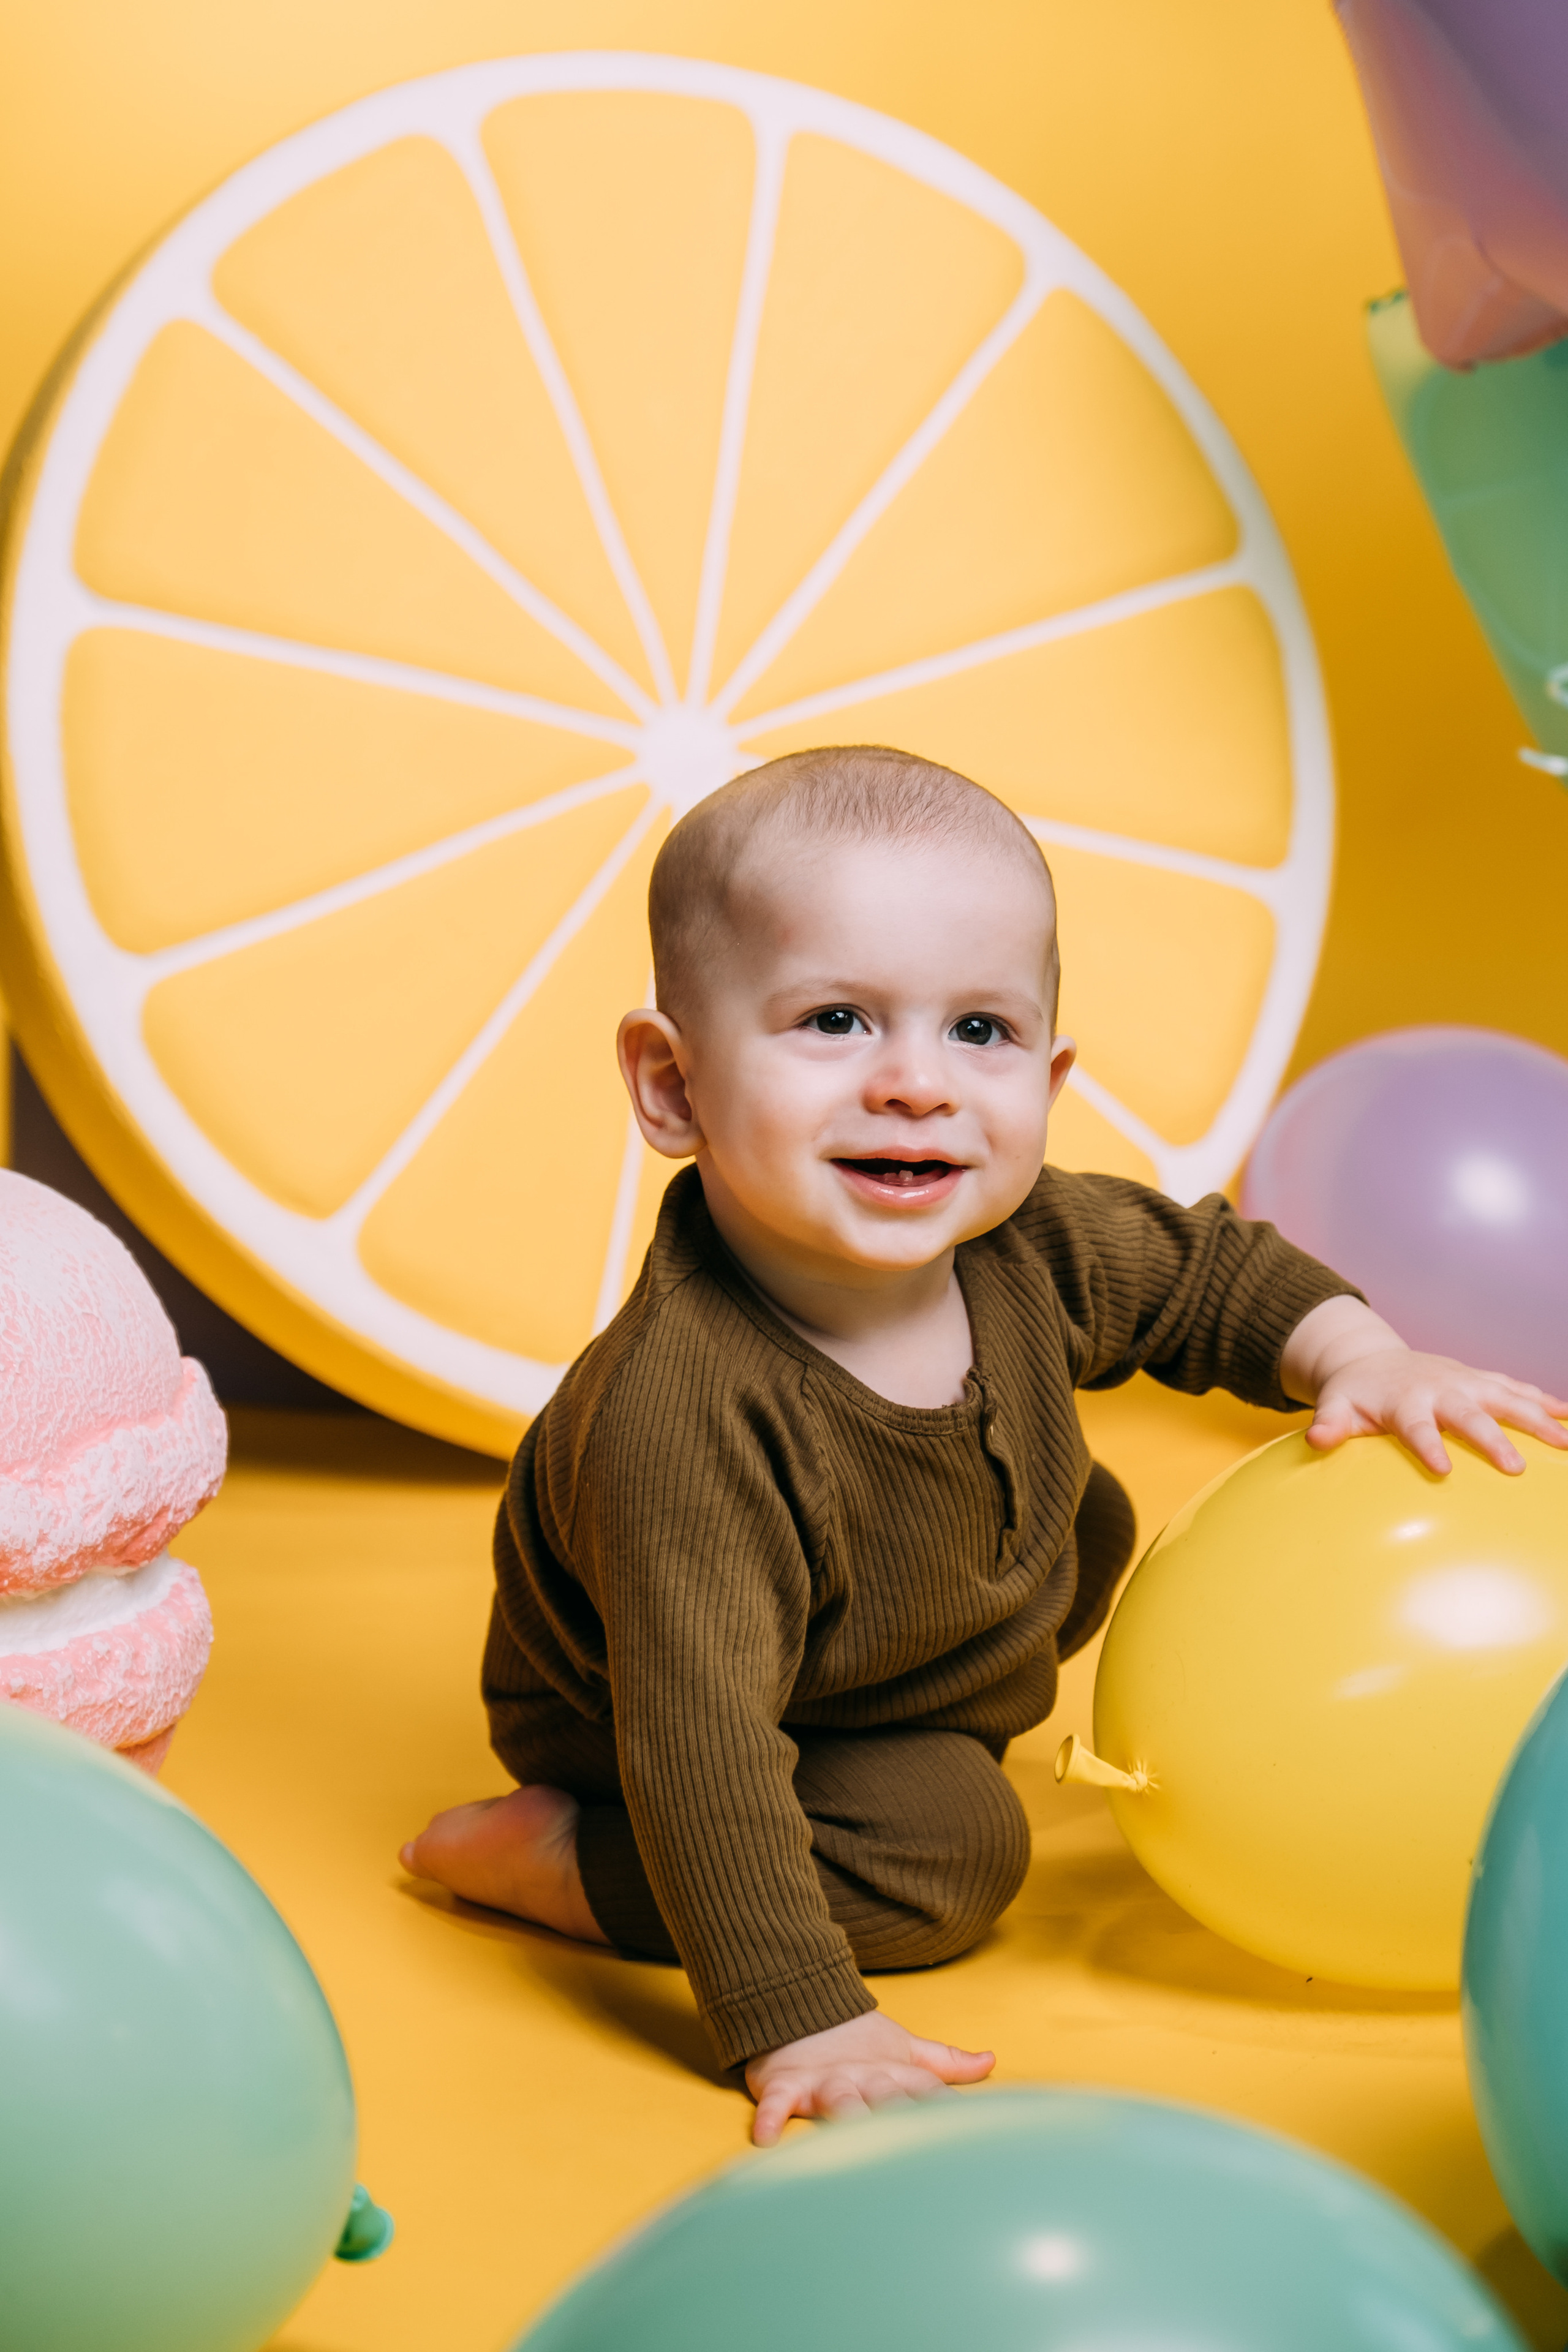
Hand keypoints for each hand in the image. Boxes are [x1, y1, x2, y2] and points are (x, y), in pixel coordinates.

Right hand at [744, 2009, 993, 2146]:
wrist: (800, 2003)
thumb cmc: (857, 2041)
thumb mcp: (905, 2050)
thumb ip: (946, 2063)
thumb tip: (992, 2060)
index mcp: (894, 2072)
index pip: (928, 2093)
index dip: (949, 2110)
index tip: (973, 2136)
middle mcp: (863, 2077)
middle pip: (887, 2098)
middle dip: (904, 2116)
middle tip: (922, 2140)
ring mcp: (824, 2080)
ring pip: (839, 2099)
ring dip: (847, 2113)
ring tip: (854, 2131)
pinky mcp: (785, 2083)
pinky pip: (776, 2103)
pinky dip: (770, 2118)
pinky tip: (766, 2139)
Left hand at [1282, 1297, 1567, 1474]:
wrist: (1372, 1358)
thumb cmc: (1355, 1393)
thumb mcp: (1336, 1405)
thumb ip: (1328, 1422)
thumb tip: (1316, 1439)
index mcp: (1403, 1401)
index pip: (1415, 1426)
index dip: (1427, 1445)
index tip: (1442, 1469)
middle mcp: (1438, 1389)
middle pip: (1469, 1415)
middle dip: (1492, 1439)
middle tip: (1515, 1467)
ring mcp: (1463, 1381)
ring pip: (1504, 1397)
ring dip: (1535, 1417)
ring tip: (1564, 1442)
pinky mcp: (1479, 1379)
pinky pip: (1515, 1388)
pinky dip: (1542, 1399)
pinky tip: (1566, 1417)